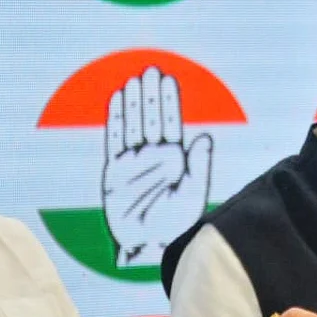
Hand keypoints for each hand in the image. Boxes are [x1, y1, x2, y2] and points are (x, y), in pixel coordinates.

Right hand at [103, 66, 212, 267]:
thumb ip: (198, 165)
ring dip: (133, 103)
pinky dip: (115, 120)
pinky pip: (113, 140)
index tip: (167, 81)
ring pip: (132, 125)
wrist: (148, 245)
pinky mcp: (113, 171)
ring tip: (134, 81)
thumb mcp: (193, 193)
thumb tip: (203, 137)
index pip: (169, 123)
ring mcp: (131, 162)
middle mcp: (151, 156)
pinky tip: (117, 100)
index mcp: (172, 159)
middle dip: (150, 96)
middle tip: (150, 72)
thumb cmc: (174, 223)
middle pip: (150, 119)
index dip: (168, 102)